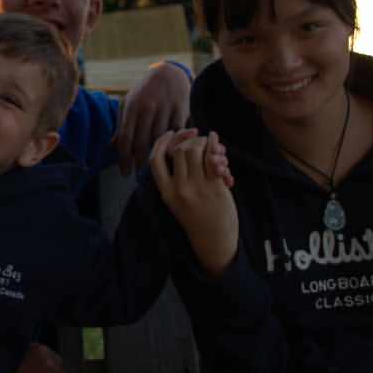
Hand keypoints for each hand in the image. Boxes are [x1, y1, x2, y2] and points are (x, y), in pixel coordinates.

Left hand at [114, 62, 190, 174]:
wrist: (170, 72)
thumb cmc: (145, 91)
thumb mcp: (129, 103)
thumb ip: (122, 125)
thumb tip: (111, 147)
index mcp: (131, 107)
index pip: (125, 139)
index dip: (124, 159)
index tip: (125, 173)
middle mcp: (147, 108)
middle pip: (142, 143)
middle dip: (139, 162)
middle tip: (139, 175)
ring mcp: (165, 108)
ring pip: (160, 140)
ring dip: (157, 156)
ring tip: (154, 169)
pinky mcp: (181, 110)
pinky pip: (177, 134)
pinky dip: (174, 145)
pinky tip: (172, 155)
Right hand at [149, 129, 237, 276]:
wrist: (213, 240)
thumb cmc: (196, 218)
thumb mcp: (176, 201)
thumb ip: (175, 178)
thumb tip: (180, 146)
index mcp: (166, 192)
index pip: (155, 159)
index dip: (161, 142)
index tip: (170, 133)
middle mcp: (180, 189)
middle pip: (179, 150)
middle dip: (189, 139)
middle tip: (197, 138)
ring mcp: (198, 188)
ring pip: (196, 150)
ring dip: (203, 142)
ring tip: (209, 144)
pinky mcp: (215, 188)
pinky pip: (213, 159)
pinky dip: (215, 146)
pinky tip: (217, 143)